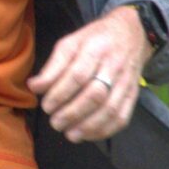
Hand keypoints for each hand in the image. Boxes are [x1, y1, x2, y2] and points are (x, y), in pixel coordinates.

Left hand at [28, 4, 153, 142]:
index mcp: (95, 49)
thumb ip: (53, 65)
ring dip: (88, 126)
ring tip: (70, 134)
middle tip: (55, 122)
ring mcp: (126, 82)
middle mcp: (113, 65)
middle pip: (94, 95)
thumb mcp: (71, 42)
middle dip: (72, 113)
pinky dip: (104, 130)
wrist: (131, 33)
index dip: (59, 94)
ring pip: (110, 109)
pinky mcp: (133, 94)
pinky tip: (88, 135)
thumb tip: (34, 86)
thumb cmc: (95, 39)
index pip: (77, 75)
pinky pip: (122, 117)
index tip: (46, 106)